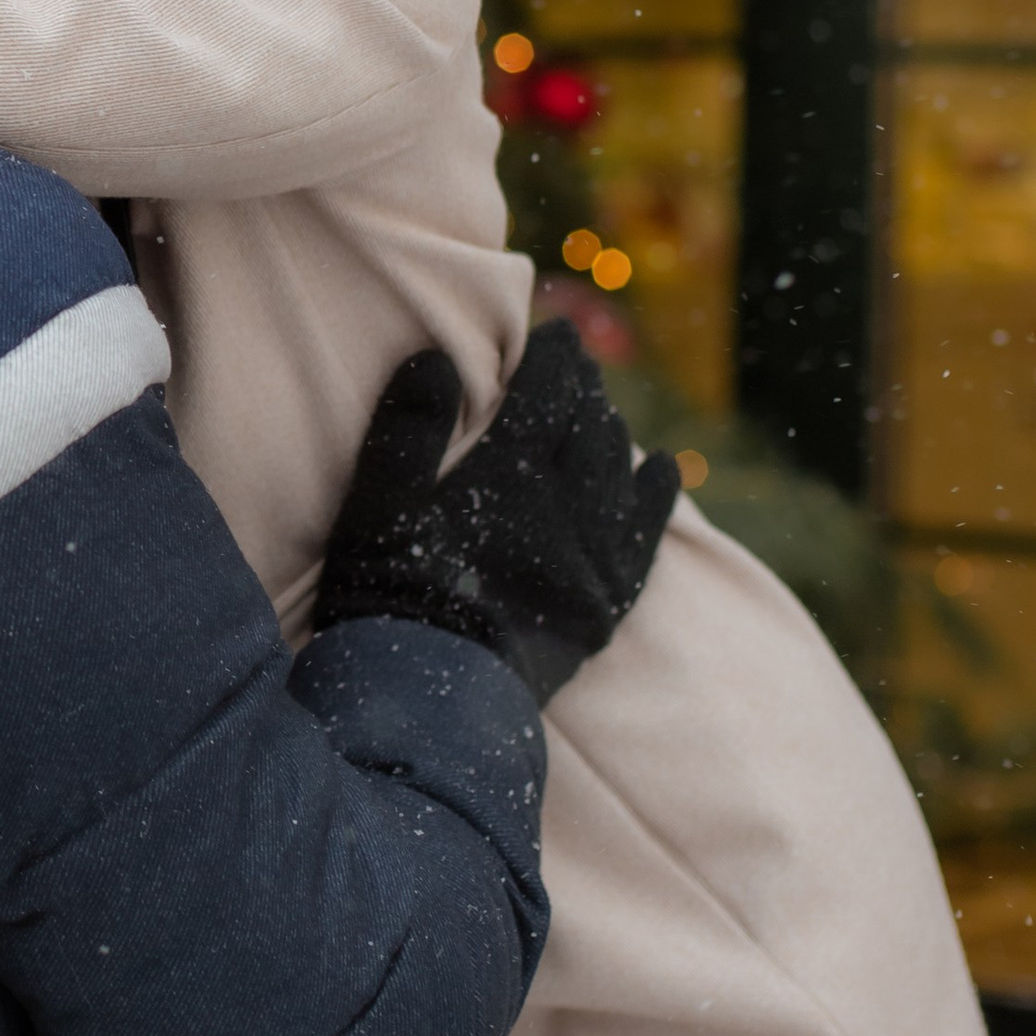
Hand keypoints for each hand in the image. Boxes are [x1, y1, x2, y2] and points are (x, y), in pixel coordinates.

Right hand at [316, 317, 680, 702]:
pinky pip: (644, 539)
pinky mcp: (603, 607)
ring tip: (600, 411)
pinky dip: (654, 497)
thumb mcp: (375, 505)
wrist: (431, 704)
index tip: (554, 331)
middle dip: (584, 389)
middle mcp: (564, 511)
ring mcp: (592, 561)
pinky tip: (661, 469)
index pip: (547, 394)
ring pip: (618, 476)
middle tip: (575, 367)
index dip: (554, 357)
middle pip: (589, 428)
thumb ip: (407, 428)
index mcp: (507, 477)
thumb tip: (436, 357)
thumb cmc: (387, 597)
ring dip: (611, 433)